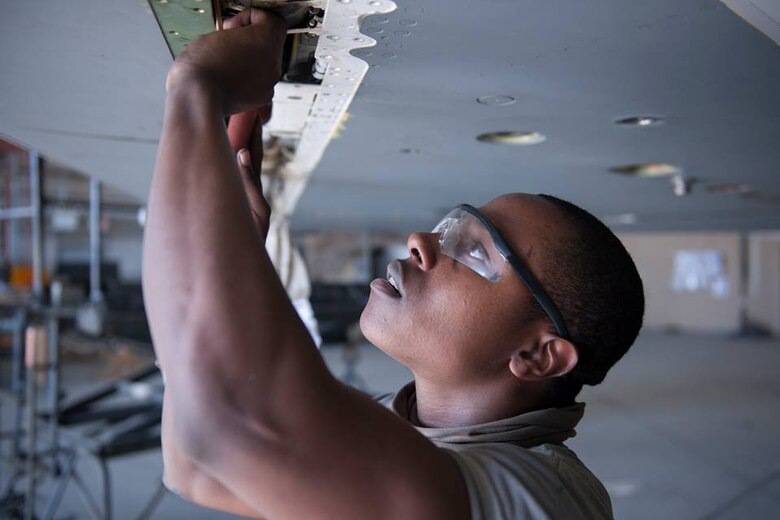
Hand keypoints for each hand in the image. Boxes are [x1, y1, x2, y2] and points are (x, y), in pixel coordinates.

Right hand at [166, 9, 286, 114]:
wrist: (197, 97)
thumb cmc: (202, 66)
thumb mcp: (217, 34)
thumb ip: (238, 33)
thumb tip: (239, 37)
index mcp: (265, 40)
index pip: (272, 20)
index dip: (253, 18)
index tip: (239, 24)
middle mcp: (273, 61)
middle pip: (271, 42)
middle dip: (252, 39)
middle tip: (231, 41)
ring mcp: (269, 81)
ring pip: (266, 61)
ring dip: (251, 58)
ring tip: (228, 61)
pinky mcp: (262, 96)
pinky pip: (261, 79)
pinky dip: (250, 76)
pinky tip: (231, 76)